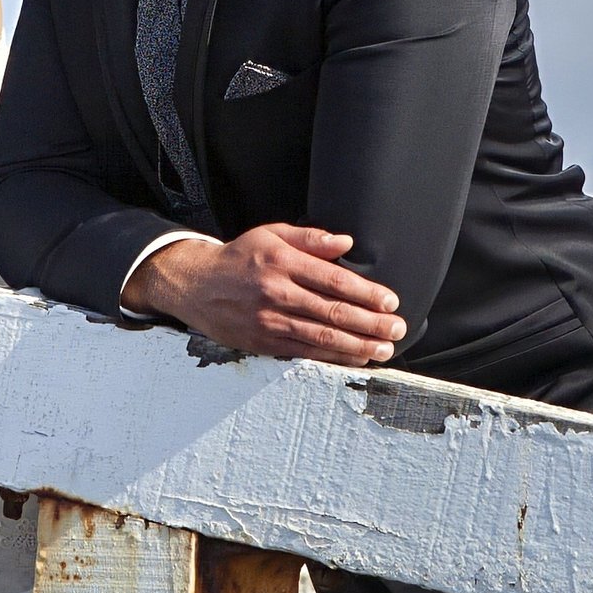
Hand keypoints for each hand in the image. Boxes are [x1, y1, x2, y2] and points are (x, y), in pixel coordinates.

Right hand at [122, 225, 404, 365]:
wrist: (196, 285)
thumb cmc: (239, 258)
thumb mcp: (270, 234)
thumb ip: (310, 238)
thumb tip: (346, 243)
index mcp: (281, 261)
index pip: (334, 280)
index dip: (366, 294)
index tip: (390, 302)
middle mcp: (276, 292)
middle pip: (334, 311)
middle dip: (371, 323)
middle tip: (397, 328)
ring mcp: (269, 321)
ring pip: (322, 336)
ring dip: (358, 345)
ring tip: (384, 348)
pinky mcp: (264, 342)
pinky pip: (305, 352)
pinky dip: (333, 357)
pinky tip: (355, 358)